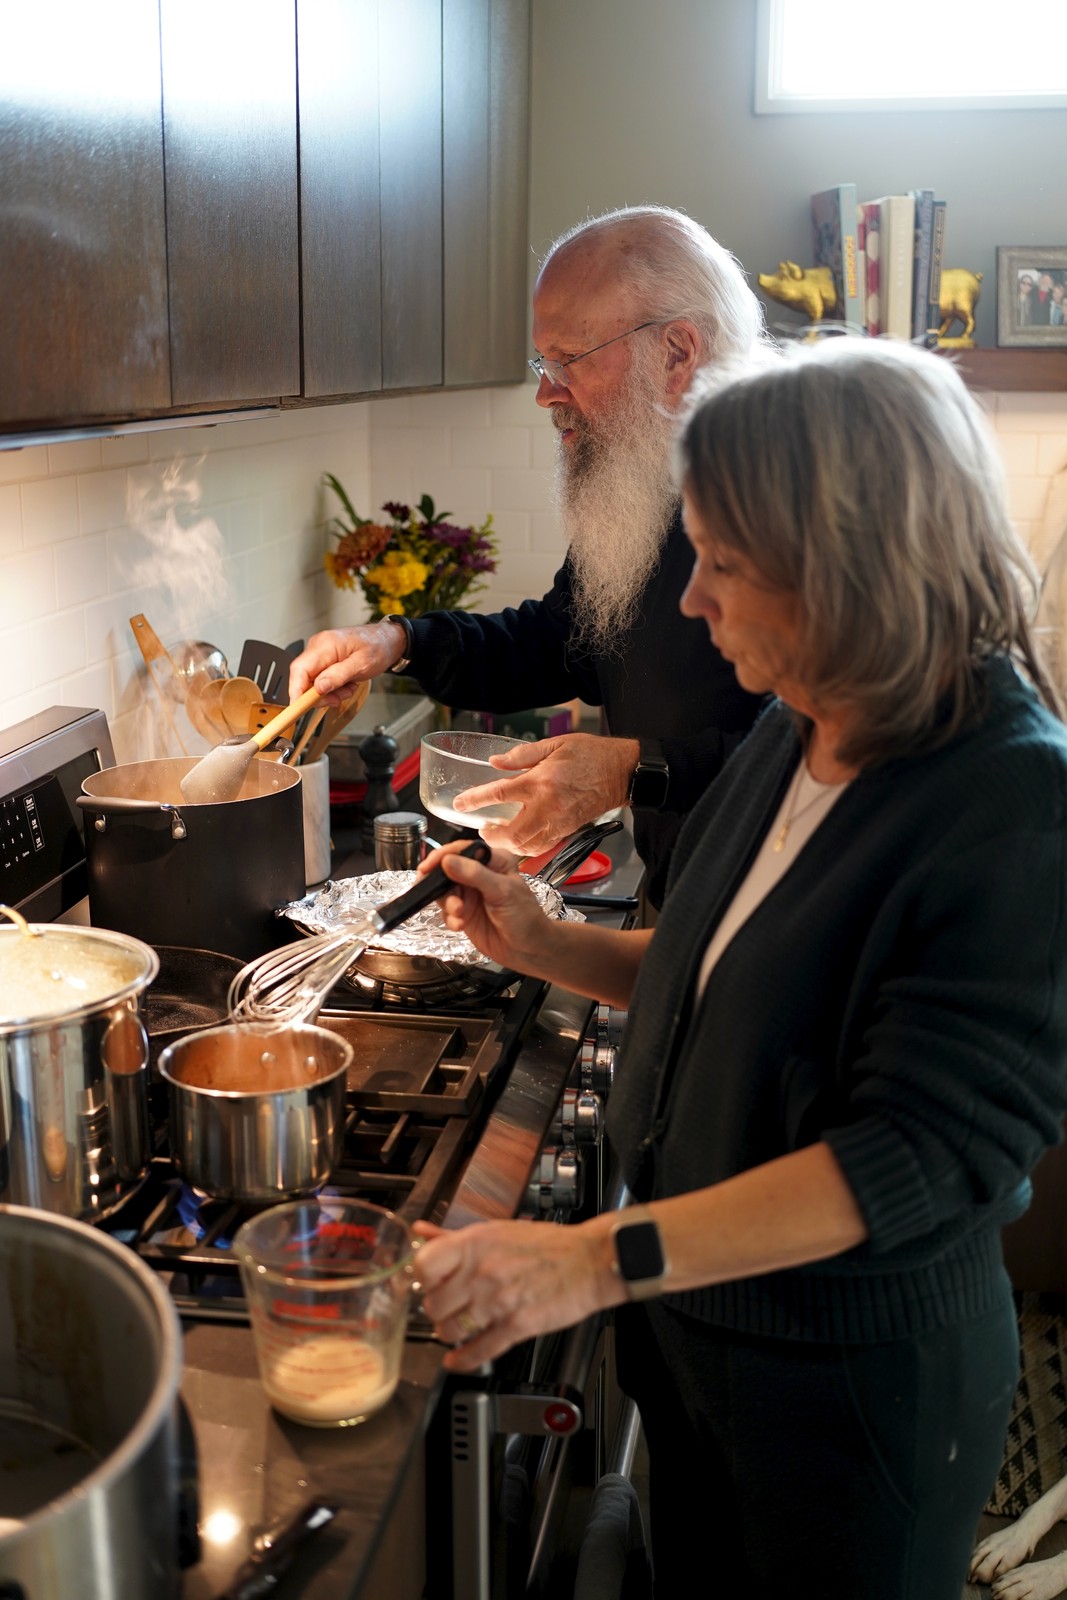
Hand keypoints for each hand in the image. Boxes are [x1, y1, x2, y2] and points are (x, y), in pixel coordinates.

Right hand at [288, 622, 405, 703]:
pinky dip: (332, 687)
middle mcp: (318, 647)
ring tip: (348, 687)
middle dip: (319, 694)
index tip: (299, 706)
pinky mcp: (323, 660)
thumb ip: (339, 676)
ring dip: (329, 692)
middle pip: (304, 678)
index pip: (299, 669)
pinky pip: (320, 679)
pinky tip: (346, 683)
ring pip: (312, 682)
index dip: (296, 690)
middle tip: (338, 699)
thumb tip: (318, 688)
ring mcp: (319, 653)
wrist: (386, 640)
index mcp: (326, 644)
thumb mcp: (362, 665)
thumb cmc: (378, 647)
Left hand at [413, 1217, 612, 1372]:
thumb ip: (454, 1236)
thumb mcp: (496, 1230)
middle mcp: (482, 1271)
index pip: (423, 1265)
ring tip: (455, 1328)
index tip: (426, 1282)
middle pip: (432, 1304)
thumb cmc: (547, 1245)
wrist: (589, 1261)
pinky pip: (477, 1351)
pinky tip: (457, 1359)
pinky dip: (462, 1360)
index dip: (421, 1278)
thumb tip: (421, 1232)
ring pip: (449, 1330)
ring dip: (448, 1333)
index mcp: (475, 1243)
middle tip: (445, 1307)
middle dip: (436, 1309)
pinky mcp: (516, 1326)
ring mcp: (498, 1301)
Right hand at [419, 840, 561, 973]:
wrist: (528, 950)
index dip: (442, 856)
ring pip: (443, 891)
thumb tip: (447, 861)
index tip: (428, 868)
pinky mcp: (463, 912)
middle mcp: (478, 873)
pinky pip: (446, 911)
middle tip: (447, 899)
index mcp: (493, 860)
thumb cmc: (524, 917)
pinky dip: (450, 918)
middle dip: (442, 886)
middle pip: (447, 870)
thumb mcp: (502, 892)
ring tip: (459, 915)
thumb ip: (475, 875)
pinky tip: (460, 926)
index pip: (462, 850)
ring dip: (447, 904)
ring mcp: (470, 893)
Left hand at [452, 733, 638, 855]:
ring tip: (498, 836)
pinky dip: (526, 848)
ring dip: (507, 845)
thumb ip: (521, 754)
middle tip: (482, 829)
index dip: (476, 800)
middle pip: (511, 833)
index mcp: (541, 781)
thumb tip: (495, 762)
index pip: (499, 793)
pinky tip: (520, 840)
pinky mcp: (567, 830)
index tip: (460, 805)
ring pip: (526, 845)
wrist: (621, 772)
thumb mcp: (554, 744)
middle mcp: (548, 806)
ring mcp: (558, 822)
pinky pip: (542, 847)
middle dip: (491, 836)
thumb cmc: (591, 755)